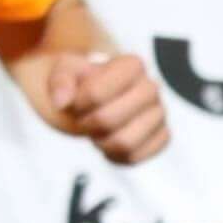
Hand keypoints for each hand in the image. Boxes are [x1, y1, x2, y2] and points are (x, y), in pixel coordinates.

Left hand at [16, 46, 168, 162]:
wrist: (99, 94)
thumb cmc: (84, 82)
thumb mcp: (65, 72)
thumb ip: (60, 82)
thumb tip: (62, 102)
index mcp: (130, 65)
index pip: (96, 93)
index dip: (78, 103)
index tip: (77, 100)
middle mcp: (151, 87)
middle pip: (109, 120)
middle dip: (88, 124)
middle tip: (84, 119)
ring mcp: (159, 113)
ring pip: (125, 143)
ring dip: (101, 142)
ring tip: (98, 131)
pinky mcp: (162, 136)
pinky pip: (136, 157)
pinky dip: (115, 156)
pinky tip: (110, 141)